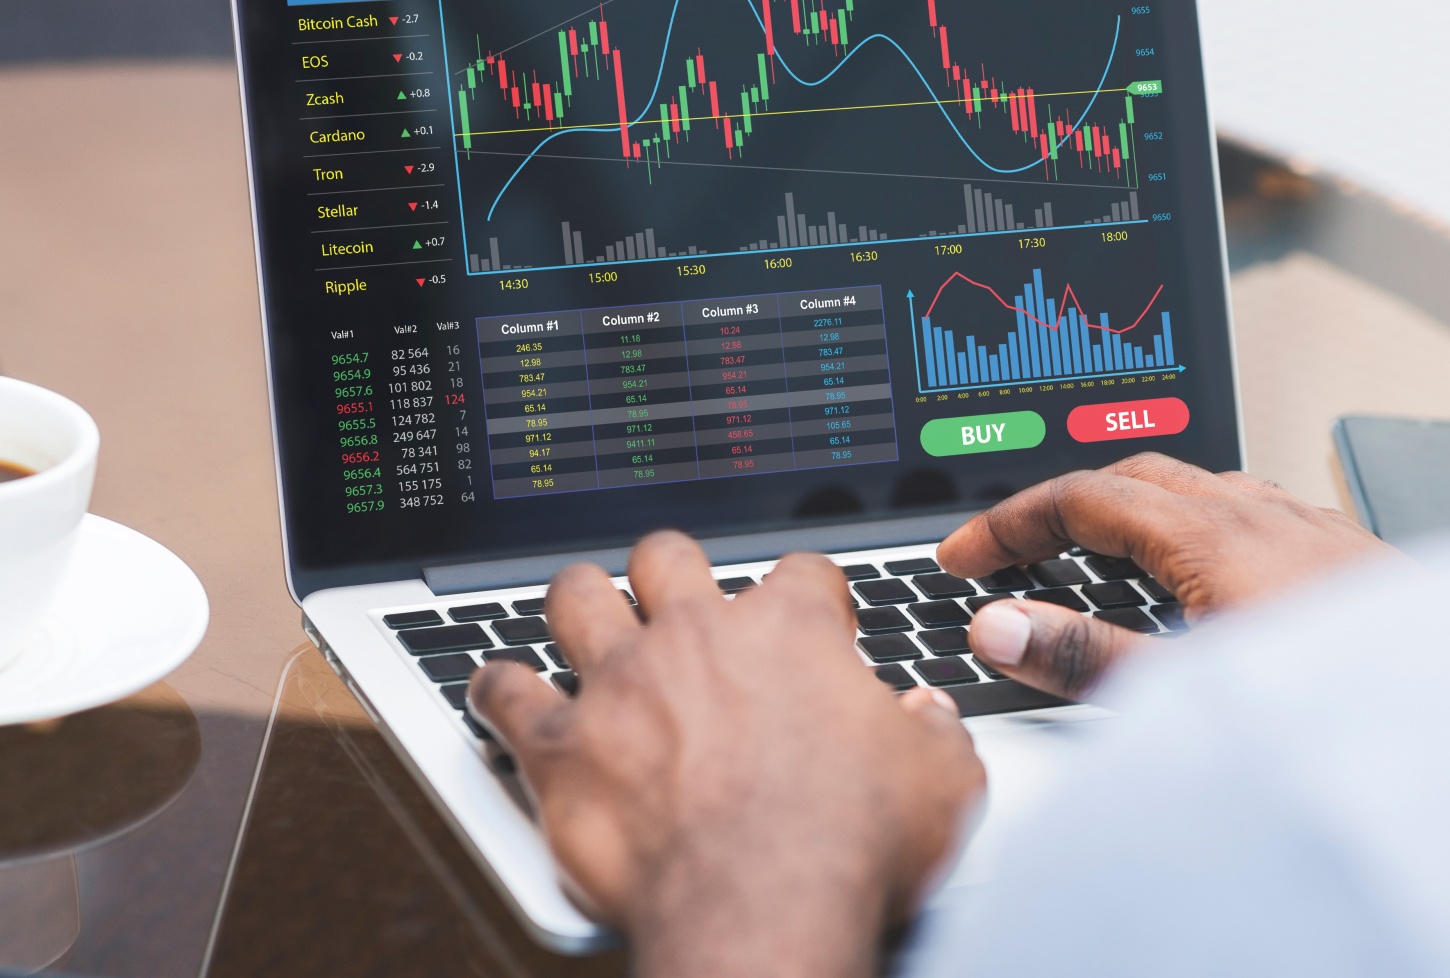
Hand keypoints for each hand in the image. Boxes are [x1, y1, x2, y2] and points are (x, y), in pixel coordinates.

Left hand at [469, 532, 984, 977]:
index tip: (813, 619)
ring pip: (578, 597)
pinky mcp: (561, 746)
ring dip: (579, 599)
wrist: (762, 905)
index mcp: (790, 632)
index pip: (800, 573)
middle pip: (669, 558)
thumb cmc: (847, 844)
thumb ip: (934, 735)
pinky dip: (497, 687)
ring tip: (582, 605)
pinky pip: (506, 692)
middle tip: (679, 596)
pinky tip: (496, 686)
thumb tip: (929, 721)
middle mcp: (697, 638)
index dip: (809, 593)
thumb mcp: (940, 782)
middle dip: (673, 570)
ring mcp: (622, 684)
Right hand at [939, 452, 1394, 699]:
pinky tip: (1205, 573)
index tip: (964, 556)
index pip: (1082, 498)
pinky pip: (1250, 510)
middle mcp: (1260, 511)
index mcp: (1211, 532)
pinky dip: (1195, 525)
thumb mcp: (1189, 688)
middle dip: (1064, 504)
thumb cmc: (1343, 704)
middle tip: (1014, 548)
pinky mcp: (1342, 551)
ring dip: (1132, 510)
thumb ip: (1085, 657)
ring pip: (1198, 489)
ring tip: (1097, 556)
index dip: (1010, 524)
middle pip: (1135, 477)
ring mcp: (1307, 525)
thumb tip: (999, 627)